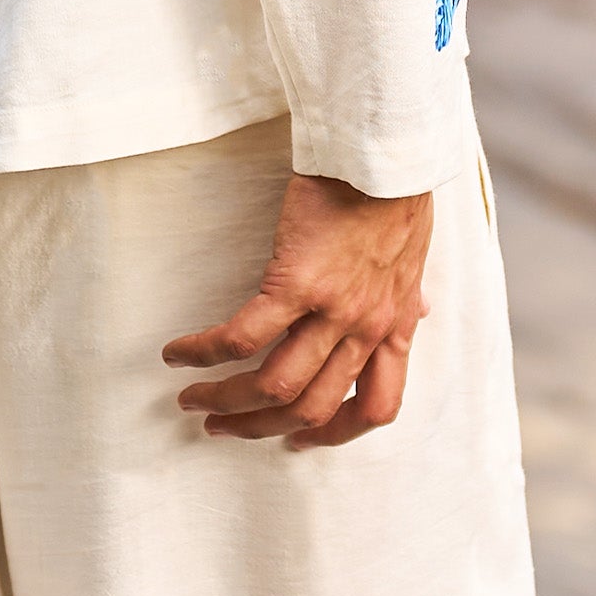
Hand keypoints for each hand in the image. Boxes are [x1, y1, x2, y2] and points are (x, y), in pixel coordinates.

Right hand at [163, 173, 432, 447]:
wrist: (384, 154)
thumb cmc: (396, 195)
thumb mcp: (414, 257)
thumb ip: (407, 295)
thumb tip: (417, 310)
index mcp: (393, 327)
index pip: (376, 407)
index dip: (336, 435)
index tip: (301, 441)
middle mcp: (365, 330)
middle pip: (312, 409)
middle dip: (260, 427)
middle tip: (221, 425)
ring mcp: (333, 310)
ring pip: (275, 386)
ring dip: (227, 401)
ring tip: (191, 399)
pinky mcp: (296, 283)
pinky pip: (242, 336)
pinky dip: (205, 352)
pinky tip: (179, 353)